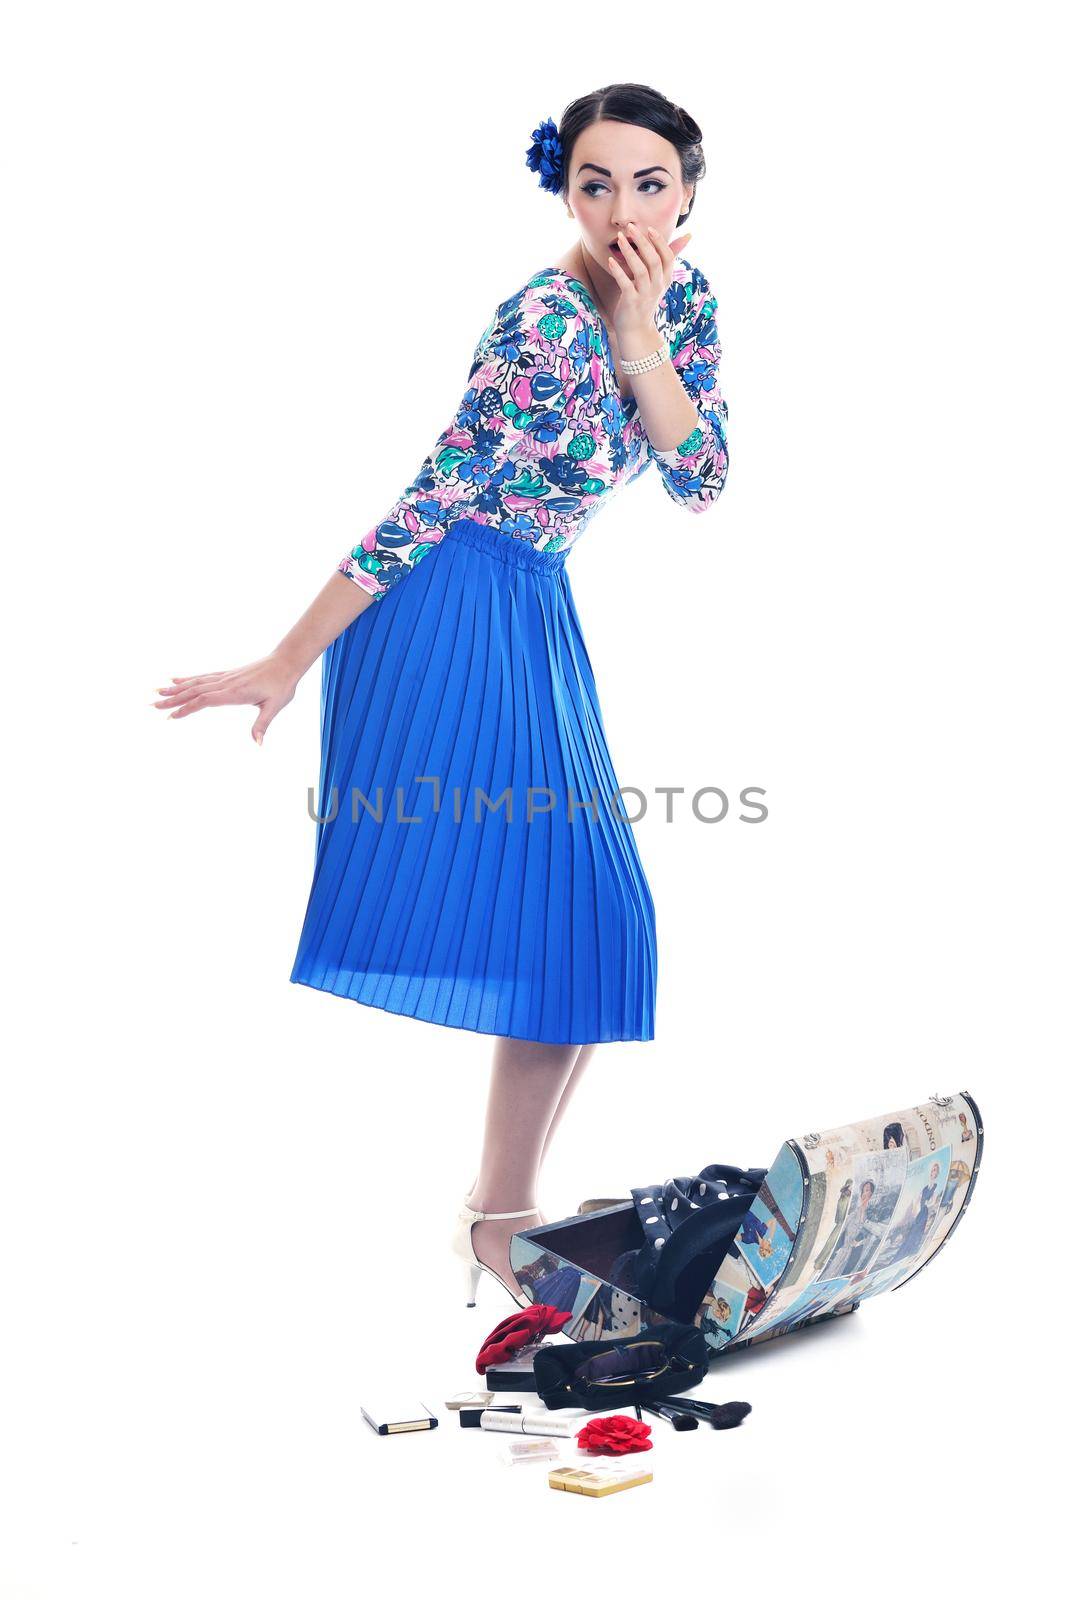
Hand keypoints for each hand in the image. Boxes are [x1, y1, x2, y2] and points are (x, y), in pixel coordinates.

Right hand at [152, 649, 299, 743]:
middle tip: (153, 705)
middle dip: (173, 699)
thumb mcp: (275, 706)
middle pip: (194, 691)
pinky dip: (187, 679)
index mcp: (234, 692)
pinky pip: (203, 677)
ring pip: (195, 683)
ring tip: (157, 693)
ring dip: (175, 689)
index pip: (205, 700)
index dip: (187, 708)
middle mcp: (226, 683)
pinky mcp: (226, 675)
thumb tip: (257, 743)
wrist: (286, 662)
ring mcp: (224, 677)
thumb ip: (263, 724)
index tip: (172, 716)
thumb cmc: (281, 685)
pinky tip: (176, 680)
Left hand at [608, 223, 690, 335]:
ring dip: (629, 253)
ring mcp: (645, 295)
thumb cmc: (645, 298)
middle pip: (654, 260)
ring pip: (640, 271)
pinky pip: (625, 284)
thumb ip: (669, 256)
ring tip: (619, 239)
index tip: (649, 228)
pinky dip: (618, 271)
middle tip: (630, 227)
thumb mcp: (660, 278)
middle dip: (642, 242)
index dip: (660, 242)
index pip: (668, 257)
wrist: (636, 329)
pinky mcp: (632, 302)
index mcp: (666, 278)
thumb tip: (688, 235)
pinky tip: (610, 261)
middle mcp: (658, 286)